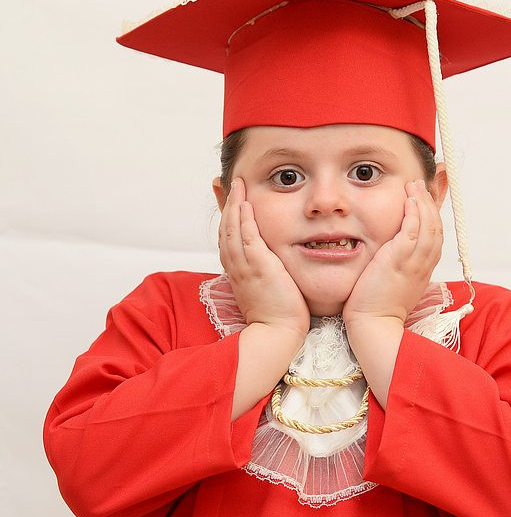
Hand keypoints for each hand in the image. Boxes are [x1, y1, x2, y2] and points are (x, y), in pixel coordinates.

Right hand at [218, 177, 310, 336]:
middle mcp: (236, 268)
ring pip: (233, 230)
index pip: (228, 240)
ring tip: (237, 184)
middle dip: (227, 205)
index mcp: (237, 273)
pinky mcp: (259, 267)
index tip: (229, 201)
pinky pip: (248, 238)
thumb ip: (264, 274)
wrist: (277, 333)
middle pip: (226, 230)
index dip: (227, 219)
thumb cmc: (277, 317)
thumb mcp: (265, 291)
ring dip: (234, 205)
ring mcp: (245, 267)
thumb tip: (269, 265)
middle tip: (229, 183)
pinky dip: (245, 220)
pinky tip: (246, 204)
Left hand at [342, 179, 443, 325]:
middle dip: (430, 204)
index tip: (425, 201)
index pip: (435, 238)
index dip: (432, 217)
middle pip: (436, 228)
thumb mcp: (396, 283)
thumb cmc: (378, 307)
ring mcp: (414, 262)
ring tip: (415, 186)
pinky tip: (410, 199)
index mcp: (424, 270)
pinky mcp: (399, 260)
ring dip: (423, 203)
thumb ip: (400, 267)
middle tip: (422, 186)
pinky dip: (414, 213)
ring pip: (428, 227)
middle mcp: (423, 265)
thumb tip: (395, 255)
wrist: (374, 324)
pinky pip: (413, 231)